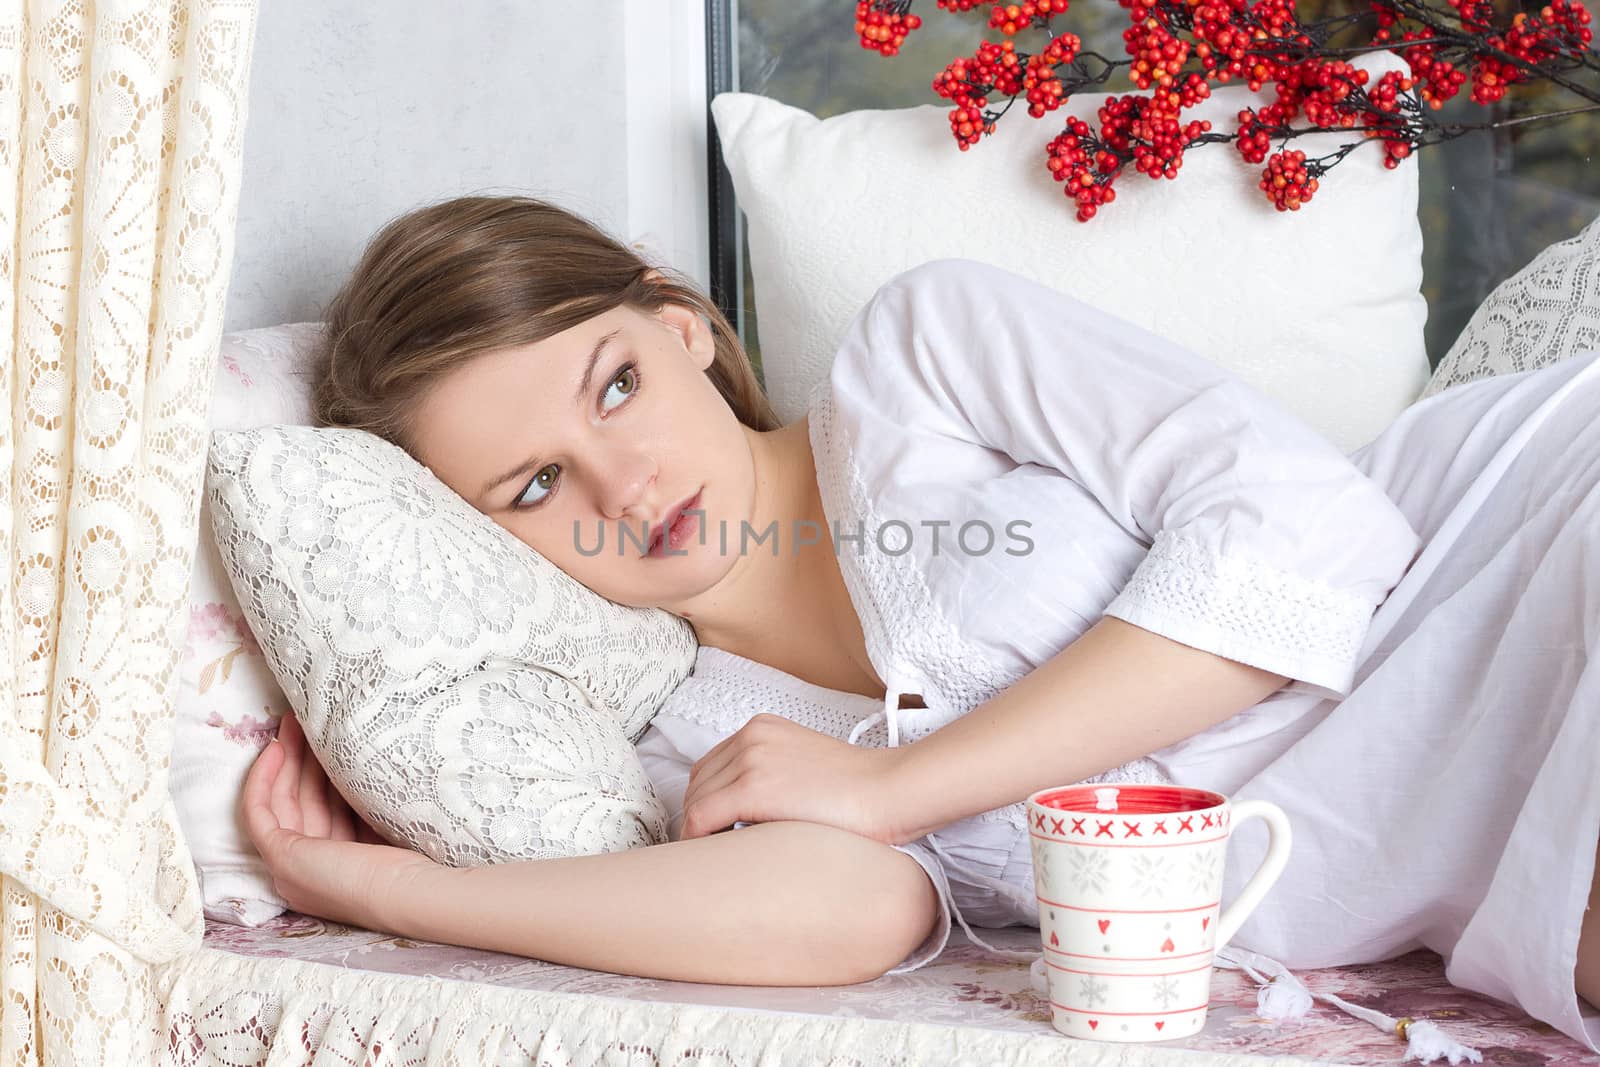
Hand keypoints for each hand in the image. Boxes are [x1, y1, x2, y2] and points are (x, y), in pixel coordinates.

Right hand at [242, 713, 438, 931]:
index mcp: (339, 864)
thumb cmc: (412, 861)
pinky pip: (258, 812)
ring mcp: (291, 867)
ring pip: (282, 802)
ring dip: (285, 760)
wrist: (410, 892)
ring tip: (293, 722)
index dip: (321, 772)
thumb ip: (369, 802)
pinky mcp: (280, 858)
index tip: (327, 740)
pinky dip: (262, 780)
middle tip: (303, 721)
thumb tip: (364, 760)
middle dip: (301, 758)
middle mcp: (310, 868)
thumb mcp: (384, 824)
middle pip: (300, 802)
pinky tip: (276, 748)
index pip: (323, 809)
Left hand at [680, 714, 908, 843]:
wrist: (890, 791)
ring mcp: (750, 759)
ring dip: (697, 832)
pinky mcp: (753, 788)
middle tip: (710, 851)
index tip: (712, 832)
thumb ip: (771, 775)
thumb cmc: (859, 791)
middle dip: (698, 817)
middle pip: (697, 783)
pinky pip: (701, 817)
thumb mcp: (804, 766)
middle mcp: (751, 737)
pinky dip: (697, 840)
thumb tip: (741, 814)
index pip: (709, 767)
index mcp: (761, 728)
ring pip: (695, 801)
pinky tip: (713, 859)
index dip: (705, 802)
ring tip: (715, 858)